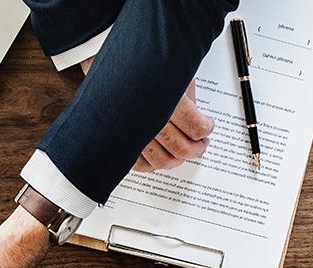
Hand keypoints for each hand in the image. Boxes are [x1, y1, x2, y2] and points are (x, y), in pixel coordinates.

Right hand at [80, 56, 213, 172]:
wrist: (104, 57)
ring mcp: (133, 133)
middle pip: (181, 149)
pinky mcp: (121, 139)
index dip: (206, 129)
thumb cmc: (138, 61)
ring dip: (177, 160)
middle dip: (196, 148)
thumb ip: (186, 97)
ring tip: (182, 150)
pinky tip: (160, 156)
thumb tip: (197, 116)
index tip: (208, 125)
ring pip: (161, 161)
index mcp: (166, 100)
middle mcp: (149, 121)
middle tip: (201, 143)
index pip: (196, 128)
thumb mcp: (172, 72)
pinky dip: (151, 165)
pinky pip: (138, 165)